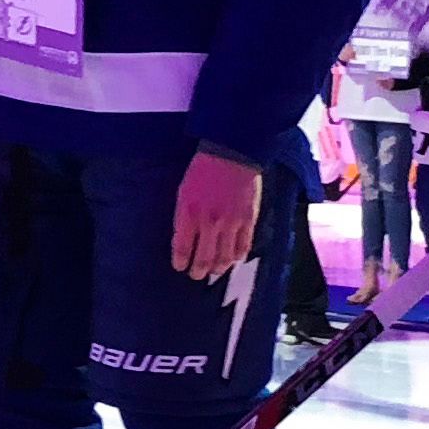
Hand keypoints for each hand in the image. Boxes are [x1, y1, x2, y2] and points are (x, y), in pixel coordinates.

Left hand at [171, 146, 263, 280]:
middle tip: (197, 275)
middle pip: (203, 259)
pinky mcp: (248, 220)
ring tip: (215, 270)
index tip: (180, 267)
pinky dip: (237, 257)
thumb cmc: (204, 169)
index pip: (182, 249)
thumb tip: (185, 237)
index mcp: (188, 214)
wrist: (233, 152)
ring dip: (218, 268)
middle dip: (198, 271)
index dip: (181, 262)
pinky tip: (233, 259)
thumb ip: (184, 216)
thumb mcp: (184, 191)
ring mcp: (230, 224)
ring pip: (224, 258)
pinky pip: (243, 247)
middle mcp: (209, 223)